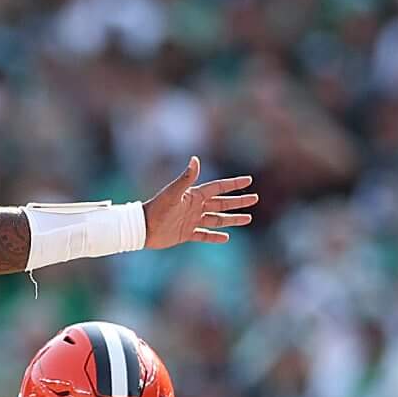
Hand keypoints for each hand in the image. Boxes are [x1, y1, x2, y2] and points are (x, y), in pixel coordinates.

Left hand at [141, 157, 255, 248]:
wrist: (143, 228)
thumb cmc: (157, 208)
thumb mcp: (174, 192)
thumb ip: (186, 178)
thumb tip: (195, 159)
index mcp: (194, 195)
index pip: (218, 187)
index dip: (233, 184)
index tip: (249, 180)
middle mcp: (195, 207)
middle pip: (222, 203)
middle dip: (238, 202)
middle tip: (255, 199)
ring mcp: (192, 221)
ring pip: (217, 219)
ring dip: (232, 219)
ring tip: (248, 219)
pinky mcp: (186, 234)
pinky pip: (204, 235)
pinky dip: (215, 237)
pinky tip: (226, 238)